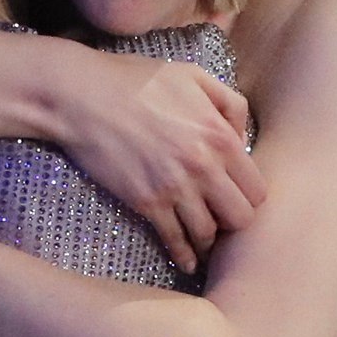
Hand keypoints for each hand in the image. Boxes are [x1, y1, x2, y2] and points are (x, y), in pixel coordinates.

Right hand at [53, 54, 264, 273]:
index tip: (235, 196)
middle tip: (221, 217)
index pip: (257, 189)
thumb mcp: (192, 75)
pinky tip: (187, 261)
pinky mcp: (146, 202)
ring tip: (203, 237)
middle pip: (241, 218)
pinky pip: (174, 240)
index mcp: (220, 136)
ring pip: (208, 234)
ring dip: (207, 238)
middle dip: (233, 220)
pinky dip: (183, 255)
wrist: (80, 96)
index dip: (248, 196)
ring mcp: (174, 188)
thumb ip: (230, 103)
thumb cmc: (134, 81)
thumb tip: (242, 139)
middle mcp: (203, 166)